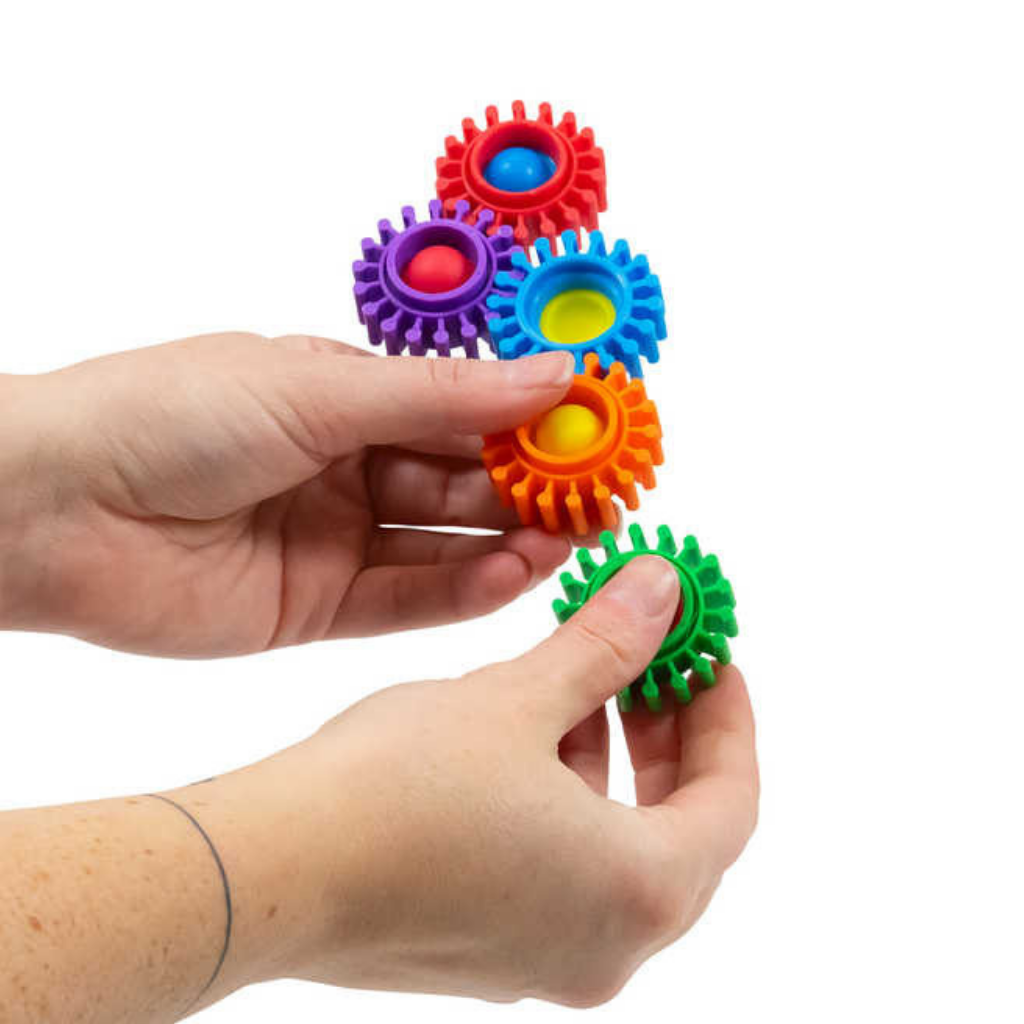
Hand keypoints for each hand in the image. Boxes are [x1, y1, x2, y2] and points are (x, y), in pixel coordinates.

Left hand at [0, 333, 577, 655]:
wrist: (52, 510)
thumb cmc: (170, 416)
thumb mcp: (322, 391)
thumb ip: (444, 396)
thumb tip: (556, 372)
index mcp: (345, 398)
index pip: (462, 409)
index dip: (531, 419)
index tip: (598, 428)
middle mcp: (346, 467)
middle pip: (461, 480)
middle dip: (532, 487)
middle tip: (605, 495)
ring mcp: (334, 539)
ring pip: (444, 543)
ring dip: (510, 541)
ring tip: (572, 539)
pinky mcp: (317, 607)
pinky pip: (407, 599)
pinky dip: (463, 590)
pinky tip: (514, 574)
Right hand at [194, 557, 757, 1007]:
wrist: (270, 870)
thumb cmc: (397, 790)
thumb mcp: (520, 698)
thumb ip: (606, 646)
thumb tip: (662, 591)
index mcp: (636, 893)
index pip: (730, 799)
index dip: (727, 715)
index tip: (708, 654)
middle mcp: (605, 945)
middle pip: (681, 831)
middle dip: (671, 738)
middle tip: (655, 665)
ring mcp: (545, 958)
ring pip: (617, 851)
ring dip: (614, 765)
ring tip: (583, 684)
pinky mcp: (490, 951)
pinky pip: (564, 872)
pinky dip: (569, 803)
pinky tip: (527, 737)